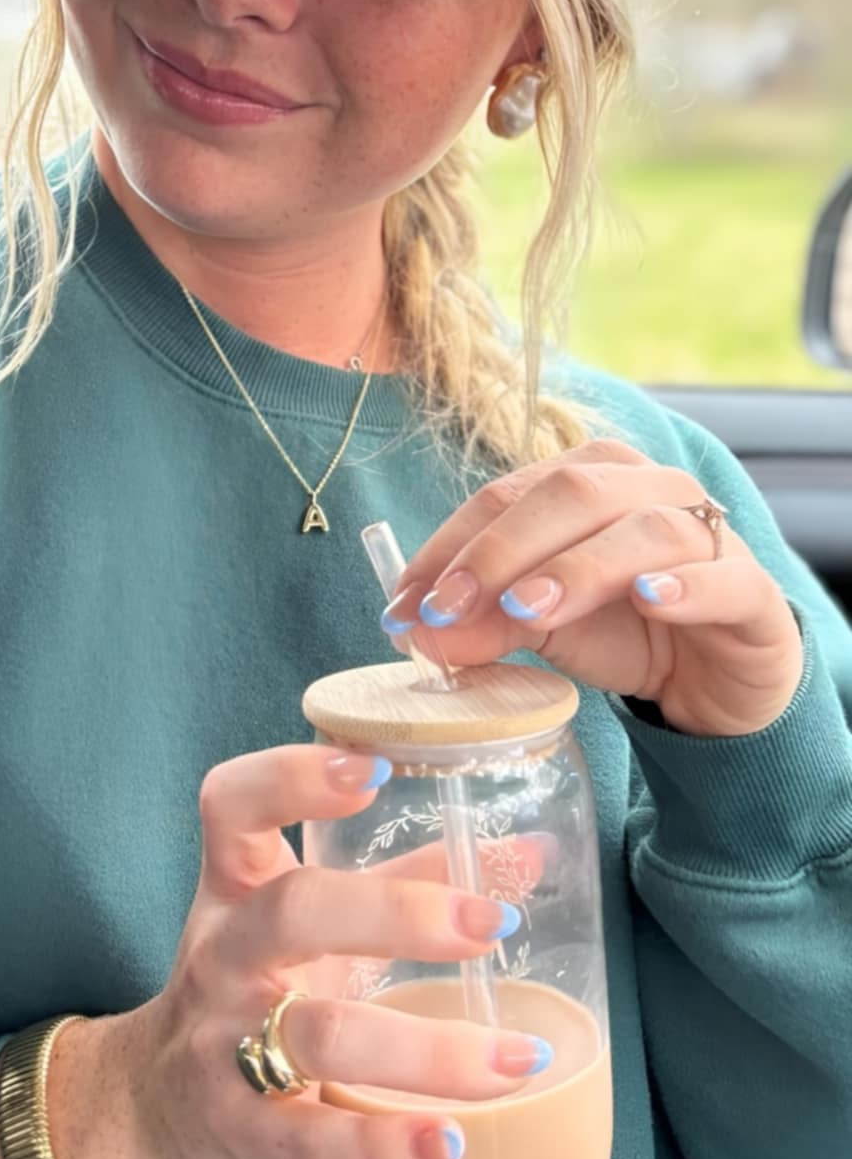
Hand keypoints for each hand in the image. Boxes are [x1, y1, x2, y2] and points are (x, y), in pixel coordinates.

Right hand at [71, 745, 551, 1158]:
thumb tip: (529, 852)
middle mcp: (224, 956)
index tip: (376, 767)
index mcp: (237, 890)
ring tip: (518, 1056)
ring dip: (428, 1049)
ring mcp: (226, 1046)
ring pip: (320, 1035)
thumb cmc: (255, 995)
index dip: (292, 776)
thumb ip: (407, 881)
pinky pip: (314, 1139)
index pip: (233, 806)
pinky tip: (451, 1141)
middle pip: (294, 911)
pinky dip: (386, 1144)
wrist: (151, 1118)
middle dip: (397, 911)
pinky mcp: (243, 1133)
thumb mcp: (311, 930)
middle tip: (492, 922)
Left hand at [381, 438, 803, 738]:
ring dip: (577, 569)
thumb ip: (486, 621)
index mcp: (590, 480)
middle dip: (501, 551)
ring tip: (527, 612)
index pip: (508, 495)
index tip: (406, 602)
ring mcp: (708, 534)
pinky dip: (684, 584)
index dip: (451, 544)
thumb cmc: (625, 631)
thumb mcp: (544, 627)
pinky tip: (650, 598)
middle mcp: (650, 488)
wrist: (716, 678)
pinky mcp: (752, 590)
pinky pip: (722, 576)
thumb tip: (416, 631)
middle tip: (450, 608)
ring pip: (643, 529)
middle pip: (572, 493)